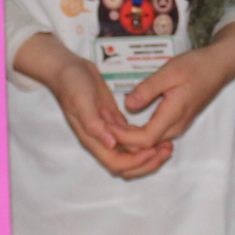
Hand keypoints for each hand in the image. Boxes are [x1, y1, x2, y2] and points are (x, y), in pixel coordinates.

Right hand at [13, 33, 167, 179]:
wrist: (68, 70)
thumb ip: (93, 124)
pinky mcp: (114, 121)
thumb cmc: (71, 85)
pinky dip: (145, 139)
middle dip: (147, 163)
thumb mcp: (81, 102)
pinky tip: (158, 130)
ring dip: (148, 153)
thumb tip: (110, 144)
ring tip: (167, 144)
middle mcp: (101, 140)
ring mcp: (108, 131)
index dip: (136, 162)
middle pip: (126, 164)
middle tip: (166, 151)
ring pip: (130, 153)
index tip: (153, 150)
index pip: (117, 164)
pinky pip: (131, 137)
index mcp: (92, 140)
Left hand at [118, 23, 234, 179]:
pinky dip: (137, 132)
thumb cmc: (196, 66)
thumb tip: (128, 105)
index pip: (143, 140)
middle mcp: (176, 126)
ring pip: (149, 143)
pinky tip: (125, 120)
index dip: (122, 137)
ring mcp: (178, 126)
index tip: (105, 124)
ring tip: (109, 120)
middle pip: (144, 146)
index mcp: (173, 115)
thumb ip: (147, 89)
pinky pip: (155, 135)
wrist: (219, 66)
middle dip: (121, 138)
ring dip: (128, 136)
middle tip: (101, 121)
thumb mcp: (169, 72)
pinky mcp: (177, 122)